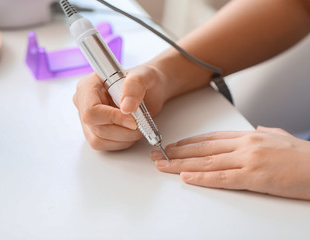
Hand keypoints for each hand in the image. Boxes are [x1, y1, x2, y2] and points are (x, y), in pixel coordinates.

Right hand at [73, 64, 168, 150]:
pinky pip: (104, 145)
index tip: (133, 119)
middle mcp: (83, 102)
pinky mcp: (94, 132)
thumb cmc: (145, 80)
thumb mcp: (145, 75)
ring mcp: (87, 119)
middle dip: (122, 130)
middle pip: (95, 127)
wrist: (151, 90)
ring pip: (99, 140)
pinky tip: (131, 130)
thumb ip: (135, 86)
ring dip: (124, 138)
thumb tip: (126, 107)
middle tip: (140, 122)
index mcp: (88, 85)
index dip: (112, 118)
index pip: (91, 110)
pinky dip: (122, 142)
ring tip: (138, 125)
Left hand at [151, 126, 309, 199]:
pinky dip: (201, 178)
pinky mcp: (254, 177)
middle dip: (177, 152)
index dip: (189, 142)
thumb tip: (255, 129)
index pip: (210, 138)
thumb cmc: (303, 156)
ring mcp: (248, 160)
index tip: (174, 145)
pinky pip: (222, 178)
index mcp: (248, 136)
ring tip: (163, 166)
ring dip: (181, 165)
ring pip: (206, 162)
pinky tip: (186, 178)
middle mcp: (244, 145)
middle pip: (202, 149)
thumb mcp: (280, 137)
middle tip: (158, 154)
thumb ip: (265, 132)